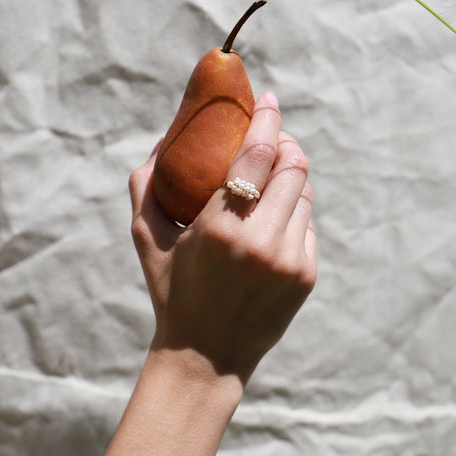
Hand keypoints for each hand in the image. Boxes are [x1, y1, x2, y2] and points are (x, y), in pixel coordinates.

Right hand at [129, 91, 316, 383]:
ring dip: (291, 174)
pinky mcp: (307, 275)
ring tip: (270, 176)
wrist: (207, 357)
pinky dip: (294, 208)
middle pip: (294, 165)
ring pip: (305, 192)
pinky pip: (309, 223)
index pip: (258, 153)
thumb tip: (160, 143)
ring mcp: (290, 259)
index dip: (267, 119)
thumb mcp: (148, 239)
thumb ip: (146, 186)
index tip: (267, 98)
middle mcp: (262, 240)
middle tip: (272, 136)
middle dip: (286, 142)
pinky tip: (274, 215)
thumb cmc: (172, 292)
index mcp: (220, 226)